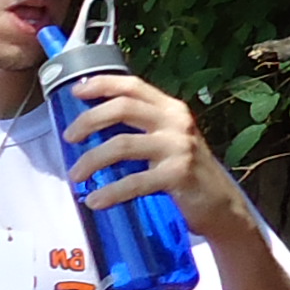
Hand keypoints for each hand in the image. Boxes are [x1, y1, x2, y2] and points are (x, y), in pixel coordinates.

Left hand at [54, 69, 255, 237]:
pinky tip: (94, 201)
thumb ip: (141, 128)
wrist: (221, 205)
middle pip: (122, 108)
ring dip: (91, 160)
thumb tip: (90, 127)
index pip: (133, 86)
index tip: (75, 93)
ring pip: (122, 144)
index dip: (102, 84)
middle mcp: (176, 121)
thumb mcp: (168, 139)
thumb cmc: (184, 171)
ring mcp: (179, 147)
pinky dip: (110, 192)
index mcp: (170, 109)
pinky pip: (134, 181)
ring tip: (75, 175)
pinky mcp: (178, 174)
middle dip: (88, 121)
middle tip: (68, 138)